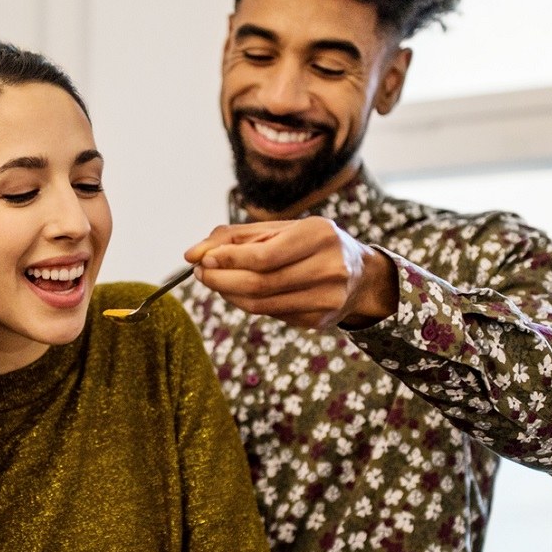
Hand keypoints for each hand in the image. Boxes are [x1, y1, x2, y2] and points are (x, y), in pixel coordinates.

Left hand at [185, 216, 398, 329]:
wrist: (359, 276)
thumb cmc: (310, 245)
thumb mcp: (280, 230)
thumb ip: (235, 237)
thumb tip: (192, 254)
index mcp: (320, 234)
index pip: (264, 255)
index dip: (228, 260)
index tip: (202, 259)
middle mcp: (330, 267)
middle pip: (260, 283)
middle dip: (221, 280)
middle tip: (201, 273)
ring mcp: (327, 298)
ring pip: (261, 304)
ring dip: (229, 294)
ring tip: (215, 282)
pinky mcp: (319, 321)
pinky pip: (271, 314)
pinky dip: (248, 304)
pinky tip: (241, 292)